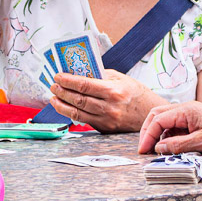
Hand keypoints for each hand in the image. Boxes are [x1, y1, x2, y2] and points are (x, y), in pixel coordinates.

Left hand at [48, 69, 164, 131]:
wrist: (149, 114)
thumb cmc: (135, 93)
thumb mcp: (120, 78)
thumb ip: (100, 75)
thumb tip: (79, 71)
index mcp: (113, 91)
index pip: (84, 84)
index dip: (68, 80)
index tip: (57, 76)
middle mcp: (109, 107)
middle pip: (78, 100)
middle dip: (62, 92)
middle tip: (53, 86)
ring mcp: (107, 120)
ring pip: (77, 113)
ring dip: (62, 105)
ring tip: (54, 98)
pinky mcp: (105, 129)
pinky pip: (84, 121)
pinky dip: (71, 114)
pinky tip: (65, 108)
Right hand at [138, 100, 201, 155]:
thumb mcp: (200, 142)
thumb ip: (178, 145)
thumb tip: (158, 148)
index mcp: (186, 110)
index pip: (159, 119)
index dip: (148, 134)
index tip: (143, 149)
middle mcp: (184, 108)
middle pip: (157, 115)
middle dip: (147, 131)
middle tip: (143, 148)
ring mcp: (187, 113)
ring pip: (163, 119)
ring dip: (156, 133)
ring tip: (154, 149)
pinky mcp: (189, 120)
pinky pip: (172, 125)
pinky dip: (165, 135)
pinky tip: (166, 146)